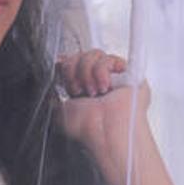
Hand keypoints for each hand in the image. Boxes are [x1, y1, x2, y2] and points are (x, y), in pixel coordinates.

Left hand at [57, 50, 151, 172]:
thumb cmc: (88, 127)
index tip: (64, 74)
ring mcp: (113, 77)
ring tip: (94, 91)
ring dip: (88, 72)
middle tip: (78, 88)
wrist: (105, 131)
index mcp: (83, 89)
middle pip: (82, 55)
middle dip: (75, 70)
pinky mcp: (129, 74)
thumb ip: (54, 93)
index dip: (66, 64)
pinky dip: (103, 70)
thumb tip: (55, 76)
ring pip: (95, 54)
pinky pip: (111, 58)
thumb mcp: (61, 110)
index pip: (73, 63)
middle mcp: (97, 81)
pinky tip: (105, 86)